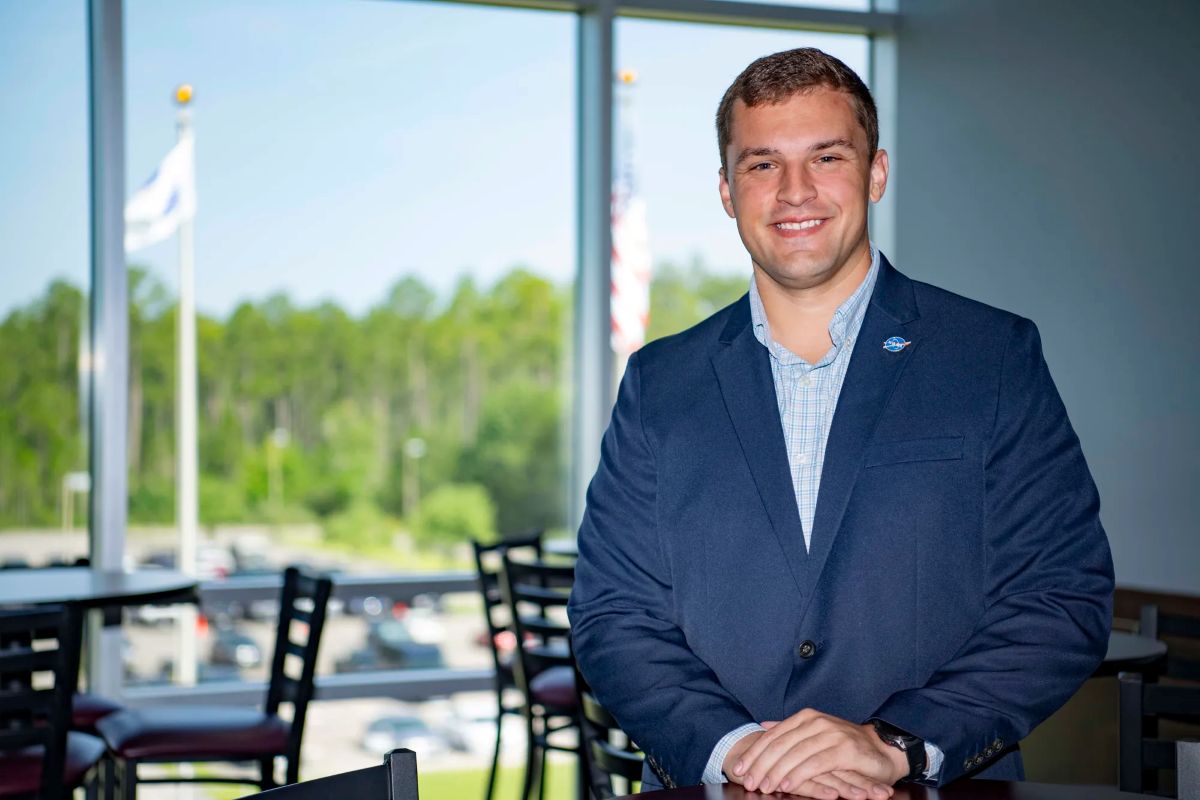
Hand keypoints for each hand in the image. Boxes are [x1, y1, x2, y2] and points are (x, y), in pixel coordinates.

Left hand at [729, 710, 907, 797]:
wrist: (882, 750)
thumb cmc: (845, 746)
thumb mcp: (814, 734)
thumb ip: (790, 730)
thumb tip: (763, 726)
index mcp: (805, 717)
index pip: (773, 736)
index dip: (754, 753)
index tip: (739, 769)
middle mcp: (816, 722)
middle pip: (780, 745)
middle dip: (760, 765)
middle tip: (747, 781)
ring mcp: (831, 734)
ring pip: (795, 755)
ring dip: (776, 773)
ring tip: (763, 786)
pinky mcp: (844, 750)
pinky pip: (815, 764)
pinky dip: (798, 775)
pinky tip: (787, 786)